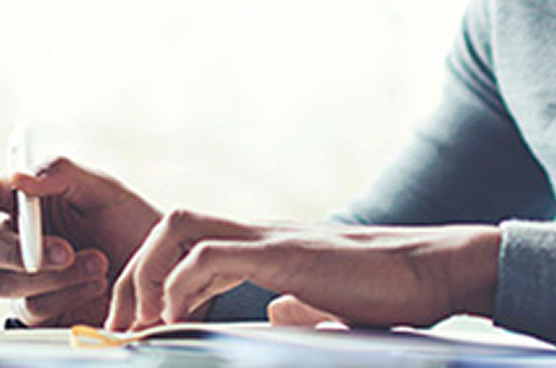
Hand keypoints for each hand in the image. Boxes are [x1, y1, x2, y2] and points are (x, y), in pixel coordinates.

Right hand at [0, 157, 160, 326]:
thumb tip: (20, 177)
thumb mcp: (104, 190)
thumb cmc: (131, 223)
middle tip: (63, 251)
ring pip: (2, 282)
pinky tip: (95, 283)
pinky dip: (65, 295)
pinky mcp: (38, 309)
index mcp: (28, 201)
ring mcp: (24, 277)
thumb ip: (62, 174)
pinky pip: (30, 309)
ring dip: (52, 275)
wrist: (160, 269)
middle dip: (14, 251)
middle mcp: (18, 239)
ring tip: (98, 262)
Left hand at [106, 210, 500, 332]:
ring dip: (145, 275)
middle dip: (131, 276)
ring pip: (178, 226)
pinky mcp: (284, 255)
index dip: (151, 283)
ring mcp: (272, 239)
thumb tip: (276, 312)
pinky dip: (180, 284)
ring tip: (144, 323)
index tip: (138, 331)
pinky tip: (178, 317)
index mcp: (269, 247)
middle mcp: (262, 234)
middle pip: (171, 224)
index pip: (189, 244)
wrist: (433, 271)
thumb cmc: (391, 290)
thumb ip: (297, 302)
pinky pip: (210, 256)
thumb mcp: (329, 301)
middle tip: (122, 330)